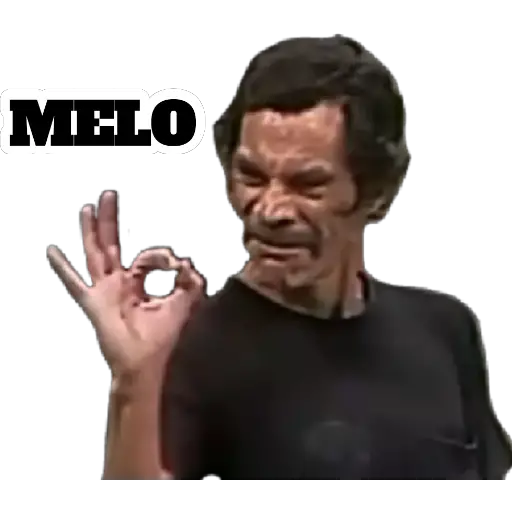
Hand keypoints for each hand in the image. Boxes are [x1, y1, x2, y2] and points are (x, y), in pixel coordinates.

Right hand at [47, 190, 203, 375]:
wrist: (145, 362)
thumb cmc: (162, 337)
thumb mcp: (184, 302)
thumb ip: (189, 280)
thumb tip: (184, 261)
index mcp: (138, 283)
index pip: (146, 257)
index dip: (160, 256)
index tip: (174, 262)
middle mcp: (119, 283)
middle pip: (112, 245)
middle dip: (110, 220)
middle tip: (109, 196)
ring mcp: (104, 291)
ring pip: (96, 254)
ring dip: (92, 231)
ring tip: (88, 209)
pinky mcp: (94, 301)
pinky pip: (76, 282)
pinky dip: (63, 268)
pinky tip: (52, 252)